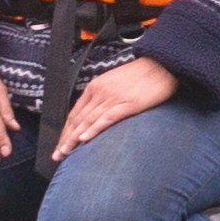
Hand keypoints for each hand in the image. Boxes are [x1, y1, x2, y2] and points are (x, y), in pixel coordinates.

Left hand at [51, 54, 176, 162]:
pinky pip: (106, 119)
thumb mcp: (116, 82)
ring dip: (74, 138)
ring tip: (65, 152)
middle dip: (65, 138)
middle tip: (57, 155)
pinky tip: (84, 139)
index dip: (65, 130)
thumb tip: (94, 113)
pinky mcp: (127, 104)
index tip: (60, 144)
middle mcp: (100, 92)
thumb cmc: (142, 75)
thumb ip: (103, 96)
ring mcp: (113, 98)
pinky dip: (93, 129)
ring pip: (88, 121)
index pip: (75, 112)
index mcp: (96, 86)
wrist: (163, 65)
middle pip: (78, 119)